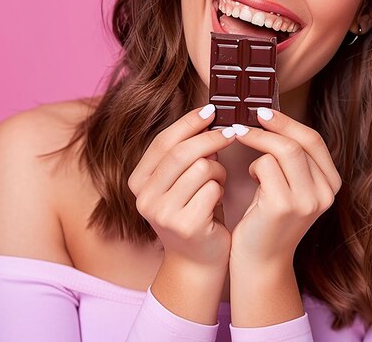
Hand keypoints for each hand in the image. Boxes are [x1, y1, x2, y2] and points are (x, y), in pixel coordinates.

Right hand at [127, 104, 235, 272]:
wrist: (197, 262)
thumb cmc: (194, 211)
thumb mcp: (181, 181)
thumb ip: (185, 154)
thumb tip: (209, 115)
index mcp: (139, 181)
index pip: (164, 141)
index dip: (189, 122)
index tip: (212, 109)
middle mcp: (145, 197)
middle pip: (182, 152)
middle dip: (212, 138)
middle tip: (232, 132)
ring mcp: (163, 213)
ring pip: (201, 168)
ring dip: (218, 170)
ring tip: (217, 182)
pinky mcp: (185, 226)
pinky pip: (213, 188)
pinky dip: (221, 189)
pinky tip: (218, 201)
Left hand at [229, 108, 342, 266]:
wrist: (260, 262)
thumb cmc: (268, 219)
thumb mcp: (289, 186)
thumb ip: (291, 159)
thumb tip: (270, 117)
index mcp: (331, 184)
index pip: (313, 140)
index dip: (288, 122)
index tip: (263, 112)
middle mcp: (326, 192)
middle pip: (299, 142)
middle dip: (271, 126)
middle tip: (245, 120)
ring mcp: (307, 201)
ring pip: (284, 150)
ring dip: (258, 146)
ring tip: (249, 160)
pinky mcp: (285, 206)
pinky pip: (266, 166)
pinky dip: (254, 167)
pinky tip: (251, 180)